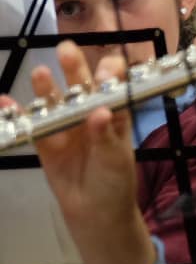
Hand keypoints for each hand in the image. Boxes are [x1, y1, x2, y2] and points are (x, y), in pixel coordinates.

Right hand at [22, 43, 151, 263]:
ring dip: (46, 88)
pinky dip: (18, 115)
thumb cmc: (115, 182)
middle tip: (66, 50)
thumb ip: (106, 136)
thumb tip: (100, 112)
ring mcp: (66, 129)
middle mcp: (90, 116)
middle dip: (75, 68)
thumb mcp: (116, 160)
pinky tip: (5, 102)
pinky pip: (32, 127)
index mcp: (116, 115)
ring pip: (55, 103)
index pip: (114, 87)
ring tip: (39, 73)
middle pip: (82, 88)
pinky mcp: (46, 144)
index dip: (110, 76)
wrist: (95, 214)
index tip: (107, 68)